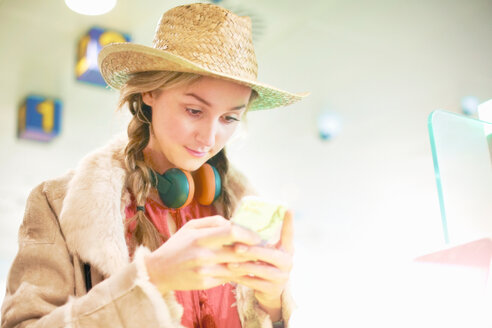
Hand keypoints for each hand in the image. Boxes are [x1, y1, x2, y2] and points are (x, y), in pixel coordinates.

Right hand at [144, 215, 261, 293]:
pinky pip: (228, 278)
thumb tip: (234, 222)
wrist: (158, 271)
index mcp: (200, 237)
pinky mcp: (205, 284)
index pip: (232, 232)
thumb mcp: (190, 227)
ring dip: (247, 263)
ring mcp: (204, 271)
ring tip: (254, 258)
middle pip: (238, 251)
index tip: (256, 236)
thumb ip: (213, 221)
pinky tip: (239, 268)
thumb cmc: (177, 245)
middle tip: (261, 248)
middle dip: (253, 250)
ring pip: (236, 267)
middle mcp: (203, 255)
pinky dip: (236, 272)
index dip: (248, 233)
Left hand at [226, 211, 293, 319]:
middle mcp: (287, 262)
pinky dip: (242, 278)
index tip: (288, 208)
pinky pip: (255, 283)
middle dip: (253, 251)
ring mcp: (282, 277)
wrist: (270, 291)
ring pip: (262, 270)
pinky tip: (230, 274)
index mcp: (287, 249)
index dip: (289, 222)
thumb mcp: (267, 251)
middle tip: (237, 247)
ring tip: (230, 263)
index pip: (289, 234)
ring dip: (245, 266)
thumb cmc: (264, 263)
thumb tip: (238, 223)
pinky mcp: (272, 289)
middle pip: (271, 255)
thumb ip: (260, 241)